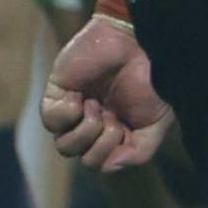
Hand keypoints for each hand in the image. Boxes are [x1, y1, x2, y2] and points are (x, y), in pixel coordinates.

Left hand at [40, 13, 170, 171]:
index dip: (110, 152)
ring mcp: (74, 108)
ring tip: (95, 106)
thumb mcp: (156, 122)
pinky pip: (51, 120)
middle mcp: (93, 123)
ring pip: (63, 146)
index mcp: (115, 132)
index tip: (123, 125)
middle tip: (111, 115)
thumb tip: (111, 167)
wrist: (139, 40)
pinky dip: (66, 114)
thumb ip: (139, 152)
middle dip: (99, 143)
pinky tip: (80, 98)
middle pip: (80, 157)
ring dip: (83, 131)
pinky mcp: (58, 91)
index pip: (100, 162)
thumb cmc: (152, 78)